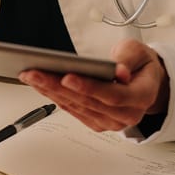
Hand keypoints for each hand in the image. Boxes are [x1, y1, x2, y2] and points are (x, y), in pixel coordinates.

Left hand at [19, 39, 169, 132]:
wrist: (143, 80)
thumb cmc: (139, 64)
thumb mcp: (139, 52)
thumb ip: (128, 59)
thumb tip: (118, 71)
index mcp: (141, 97)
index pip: (113, 96)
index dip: (88, 87)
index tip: (66, 77)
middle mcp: (126, 115)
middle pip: (87, 102)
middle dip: (57, 86)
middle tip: (35, 73)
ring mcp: (109, 122)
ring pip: (75, 107)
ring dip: (49, 91)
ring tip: (30, 76)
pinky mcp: (95, 123)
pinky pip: (71, 110)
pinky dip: (53, 96)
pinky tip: (38, 85)